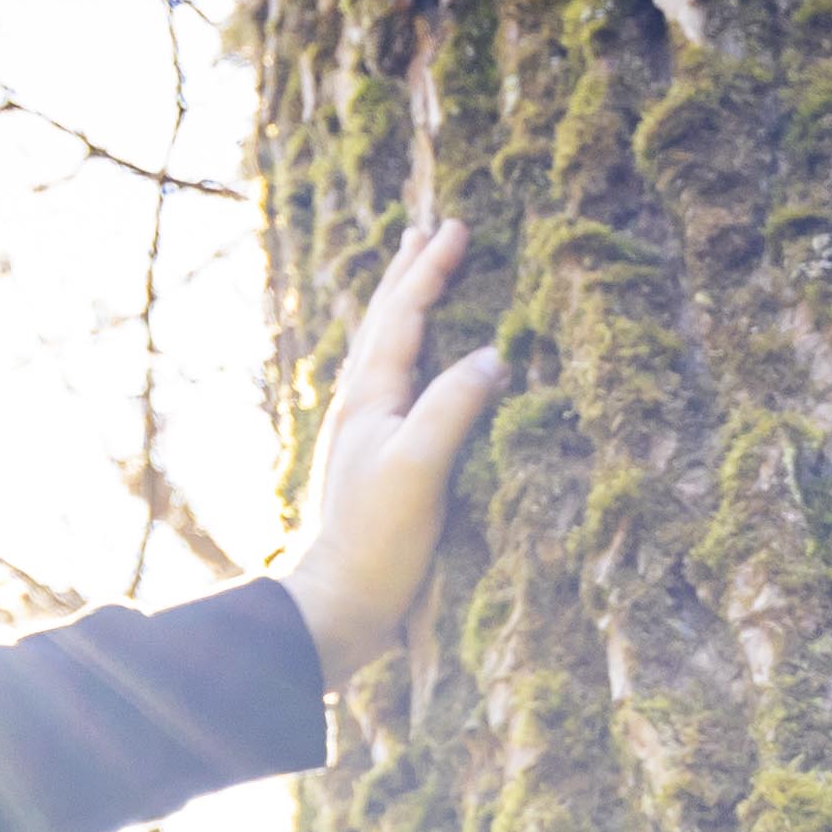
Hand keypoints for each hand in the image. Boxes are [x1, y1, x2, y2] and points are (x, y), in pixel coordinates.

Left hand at [274, 220, 508, 689]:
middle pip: (383, 323)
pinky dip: (403, 354)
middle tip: (427, 231)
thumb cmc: (378, 541)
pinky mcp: (371, 461)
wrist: (339, 603)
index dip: (429, 271)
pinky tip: (409, 367)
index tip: (455, 227)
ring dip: (401, 308)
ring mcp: (361, 433)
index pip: (403, 317)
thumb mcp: (419, 469)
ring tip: (414, 279)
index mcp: (368, 398)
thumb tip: (492, 355)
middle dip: (408, 275)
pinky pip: (389, 384)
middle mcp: (358, 406)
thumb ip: (452, 407)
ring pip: (382, 351)